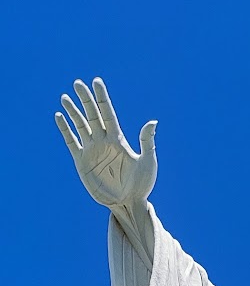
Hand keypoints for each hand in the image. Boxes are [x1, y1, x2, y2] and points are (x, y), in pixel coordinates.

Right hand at [55, 79, 157, 208]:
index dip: (101, 97)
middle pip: (92, 115)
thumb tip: (153, 121)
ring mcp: (92, 150)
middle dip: (85, 99)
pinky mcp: (82, 162)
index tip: (96, 81)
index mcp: (118, 139)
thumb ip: (147, 141)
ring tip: (65, 97)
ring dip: (73, 112)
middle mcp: (103, 141)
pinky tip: (59, 117)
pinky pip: (72, 142)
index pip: (107, 113)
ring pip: (80, 125)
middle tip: (77, 83)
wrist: (128, 204)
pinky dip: (65, 130)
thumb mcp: (147, 162)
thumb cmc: (141, 185)